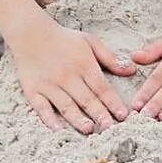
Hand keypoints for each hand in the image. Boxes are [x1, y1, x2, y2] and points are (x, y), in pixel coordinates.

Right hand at [8, 17, 133, 133]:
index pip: (102, 87)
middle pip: (86, 98)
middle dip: (99, 114)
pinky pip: (41, 108)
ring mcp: (49, 84)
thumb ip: (110, 58)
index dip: (113, 102)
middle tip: (111, 129)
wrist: (30, 33)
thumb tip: (131, 70)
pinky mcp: (33, 91)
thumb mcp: (90, 42)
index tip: (124, 116)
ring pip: (65, 105)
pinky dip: (49, 119)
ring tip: (88, 129)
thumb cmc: (64, 39)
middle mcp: (67, 76)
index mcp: (84, 64)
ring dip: (77, 118)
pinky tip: (58, 129)